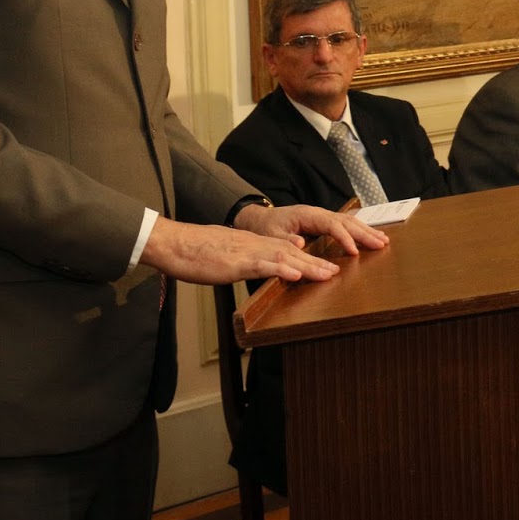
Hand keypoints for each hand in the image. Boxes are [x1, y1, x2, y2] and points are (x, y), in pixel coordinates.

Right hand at [139, 216, 347, 285]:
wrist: (176, 244)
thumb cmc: (198, 253)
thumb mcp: (229, 256)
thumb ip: (248, 261)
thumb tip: (260, 269)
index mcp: (257, 245)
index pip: (291, 251)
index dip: (312, 259)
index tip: (332, 267)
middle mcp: (258, 245)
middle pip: (295, 254)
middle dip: (320, 262)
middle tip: (342, 270)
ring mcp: (249, 252)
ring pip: (286, 258)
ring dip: (309, 267)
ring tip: (330, 274)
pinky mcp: (237, 262)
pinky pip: (263, 265)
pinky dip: (281, 270)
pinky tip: (297, 275)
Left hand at [239, 202, 389, 257]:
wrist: (261, 218)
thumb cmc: (267, 227)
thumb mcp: (272, 234)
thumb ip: (286, 239)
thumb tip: (301, 242)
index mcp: (308, 215)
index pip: (332, 225)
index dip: (344, 238)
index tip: (354, 251)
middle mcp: (319, 213)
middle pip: (346, 221)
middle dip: (364, 233)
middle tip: (381, 244)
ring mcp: (323, 216)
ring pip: (350, 222)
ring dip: (367, 231)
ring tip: (383, 240)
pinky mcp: (324, 222)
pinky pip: (346, 225)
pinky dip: (360, 230)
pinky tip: (371, 234)